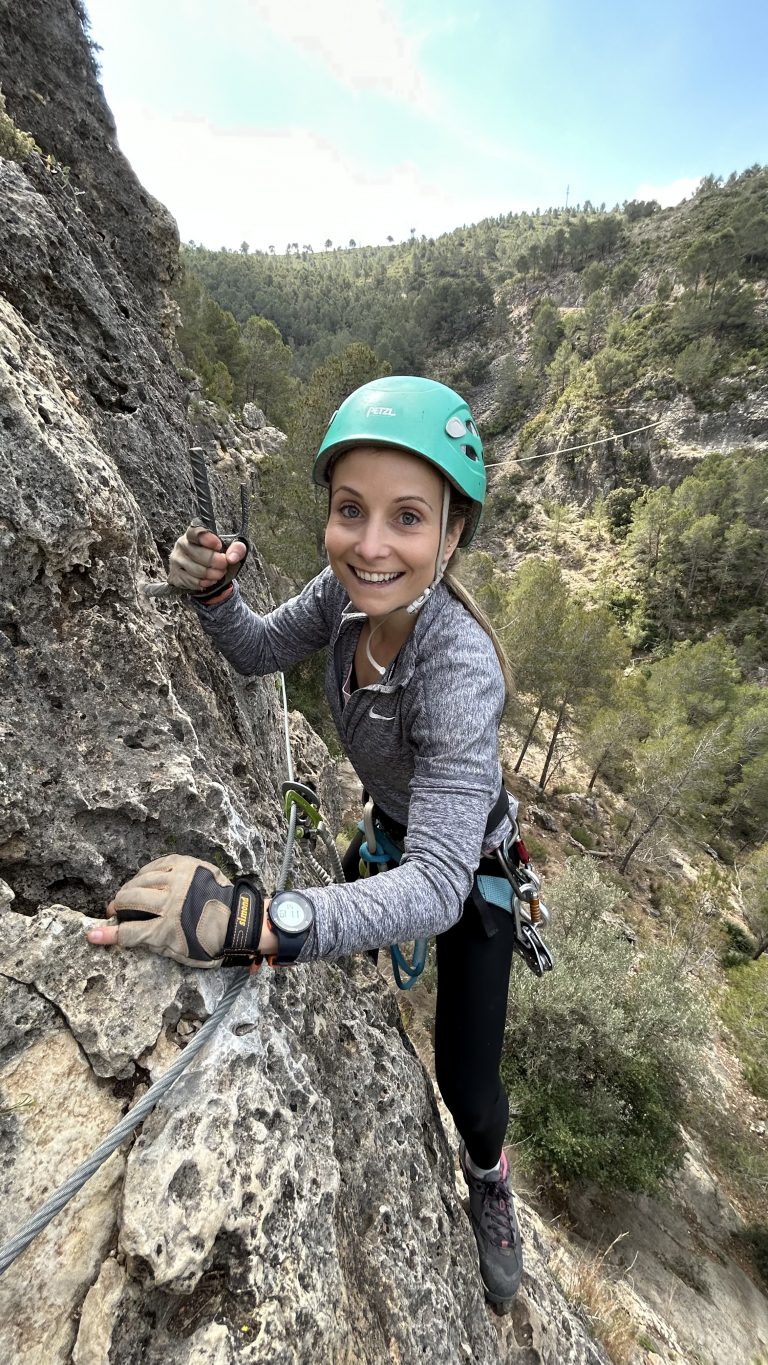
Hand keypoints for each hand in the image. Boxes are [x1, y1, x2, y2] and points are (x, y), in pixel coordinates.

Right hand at [86, 855, 270, 967]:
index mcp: (167, 928)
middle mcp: (170, 901)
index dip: (108, 934)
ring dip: (131, 888)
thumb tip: (130, 936)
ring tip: (129, 895)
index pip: (129, 932)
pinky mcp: (186, 865)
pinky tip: (145, 880)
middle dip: (118, 905)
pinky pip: (157, 865)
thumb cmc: (208, 943)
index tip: (91, 934)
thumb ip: (154, 944)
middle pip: (131, 900)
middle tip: (115, 909)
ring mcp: (178, 880)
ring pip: (141, 880)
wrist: (237, 920)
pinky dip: (147, 873)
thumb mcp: (180, 954)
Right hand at [168, 523, 247, 597]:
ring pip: (196, 570)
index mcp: (192, 533)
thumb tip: (232, 558)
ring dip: (212, 574)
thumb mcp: (230, 548)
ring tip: (219, 573)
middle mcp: (181, 544)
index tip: (219, 546)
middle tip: (224, 565)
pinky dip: (205, 582)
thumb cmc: (216, 554)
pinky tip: (210, 580)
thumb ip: (237, 548)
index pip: (196, 532)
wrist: (206, 570)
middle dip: (215, 562)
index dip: (208, 539)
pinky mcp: (176, 575)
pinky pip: (192, 581)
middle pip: (198, 554)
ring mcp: (177, 560)